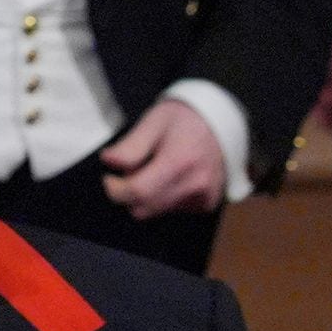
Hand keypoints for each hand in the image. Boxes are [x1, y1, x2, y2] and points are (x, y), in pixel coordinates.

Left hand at [100, 100, 227, 219]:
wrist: (222, 120)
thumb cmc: (185, 118)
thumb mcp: (154, 122)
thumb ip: (130, 146)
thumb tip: (109, 161)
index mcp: (179, 162)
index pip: (137, 192)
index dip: (115, 189)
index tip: (109, 178)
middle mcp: (195, 185)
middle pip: (142, 208)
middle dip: (129, 193)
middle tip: (137, 168)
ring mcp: (203, 197)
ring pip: (155, 211)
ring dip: (146, 196)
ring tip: (158, 168)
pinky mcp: (206, 204)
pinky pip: (171, 210)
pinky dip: (163, 198)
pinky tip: (172, 176)